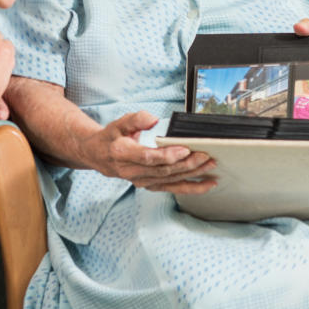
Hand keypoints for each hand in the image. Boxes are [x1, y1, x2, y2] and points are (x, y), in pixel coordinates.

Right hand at [78, 110, 217, 194]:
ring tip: (210, 166)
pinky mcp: (150, 185)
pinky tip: (207, 184)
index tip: (184, 149)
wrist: (98, 156)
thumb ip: (136, 119)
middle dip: (187, 164)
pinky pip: (172, 189)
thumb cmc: (111, 138)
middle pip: (164, 170)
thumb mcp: (119, 123)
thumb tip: (153, 120)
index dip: (167, 155)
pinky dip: (191, 188)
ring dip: (193, 175)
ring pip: (171, 180)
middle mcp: (132, 171)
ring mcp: (141, 181)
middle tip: (205, 155)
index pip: (148, 158)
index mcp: (123, 154)